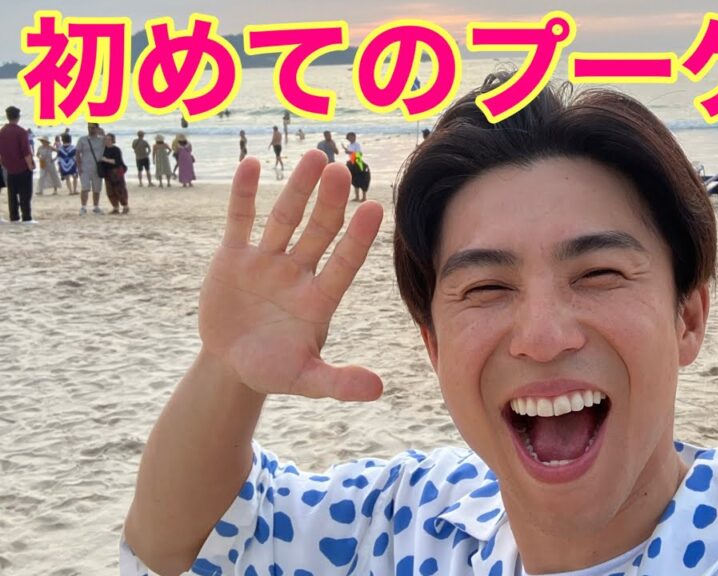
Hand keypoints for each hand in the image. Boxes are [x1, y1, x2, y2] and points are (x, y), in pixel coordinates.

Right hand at [198, 152, 383, 400]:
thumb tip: (379, 390)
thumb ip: (338, 382)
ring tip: (314, 157)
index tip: (375, 208)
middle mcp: (298, 273)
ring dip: (298, 190)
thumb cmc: (274, 369)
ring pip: (285, 219)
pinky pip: (241, 220)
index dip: (358, 239)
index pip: (345, 263)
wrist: (232, 363)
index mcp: (319, 300)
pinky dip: (245, 194)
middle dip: (329, 203)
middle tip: (340, 169)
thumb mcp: (305, 380)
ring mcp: (267, 261)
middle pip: (318, 232)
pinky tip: (253, 164)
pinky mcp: (234, 257)